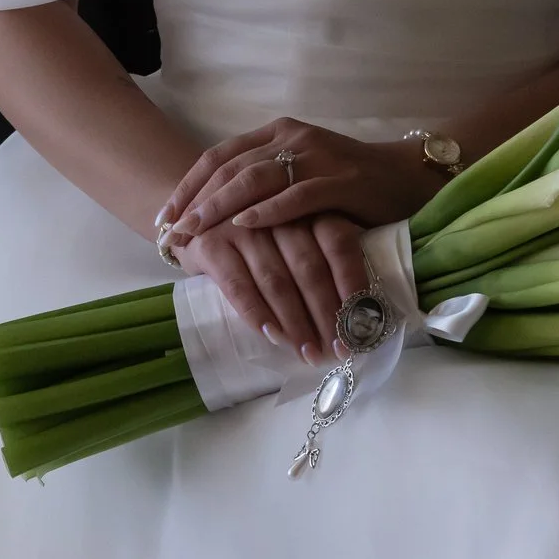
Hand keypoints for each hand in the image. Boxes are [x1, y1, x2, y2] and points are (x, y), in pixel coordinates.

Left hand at [159, 118, 447, 242]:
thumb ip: (262, 182)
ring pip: (257, 178)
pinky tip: (245, 226)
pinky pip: (297, 195)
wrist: (407, 179)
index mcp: (276, 132)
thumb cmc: (347, 185)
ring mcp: (317, 156)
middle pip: (231, 167)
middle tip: (172, 230)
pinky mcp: (341, 180)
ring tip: (196, 230)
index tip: (164, 215)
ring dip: (222, 206)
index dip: (189, 185)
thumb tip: (213, 214)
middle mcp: (292, 137)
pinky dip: (268, 210)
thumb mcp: (298, 174)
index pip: (220, 156)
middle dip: (197, 200)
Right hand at [174, 213, 371, 364]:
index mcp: (306, 204)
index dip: (353, 284)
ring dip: (296, 323)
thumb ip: (322, 253)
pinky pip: (238, 286)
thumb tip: (363, 309)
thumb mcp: (294, 230)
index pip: (338, 242)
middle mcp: (275, 211)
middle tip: (339, 350)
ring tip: (310, 353)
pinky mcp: (209, 243)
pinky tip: (272, 336)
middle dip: (327, 314)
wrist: (195, 214)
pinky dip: (257, 314)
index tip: (363, 323)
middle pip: (310, 266)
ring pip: (276, 280)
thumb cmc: (258, 232)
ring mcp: (239, 225)